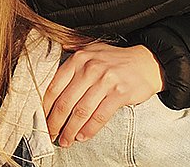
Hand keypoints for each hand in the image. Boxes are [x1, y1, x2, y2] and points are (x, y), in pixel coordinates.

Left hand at [42, 43, 164, 146]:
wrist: (147, 62)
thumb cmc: (116, 59)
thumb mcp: (93, 49)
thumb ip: (74, 52)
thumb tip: (57, 49)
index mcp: (79, 59)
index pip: (55, 86)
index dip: (46, 107)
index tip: (42, 119)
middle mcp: (90, 68)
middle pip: (65, 102)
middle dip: (55, 122)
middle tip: (51, 134)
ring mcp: (105, 81)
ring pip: (81, 112)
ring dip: (70, 130)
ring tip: (65, 140)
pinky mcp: (119, 94)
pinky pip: (99, 116)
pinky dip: (89, 130)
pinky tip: (82, 136)